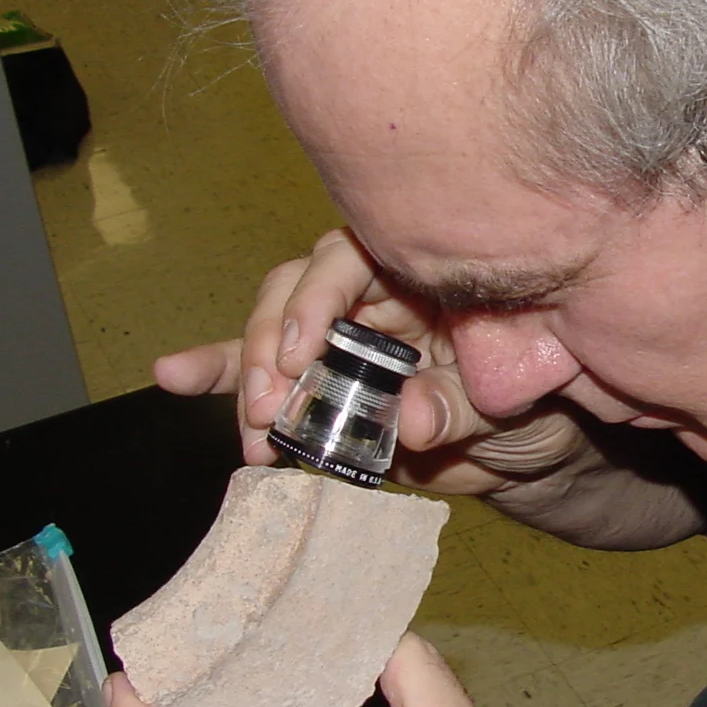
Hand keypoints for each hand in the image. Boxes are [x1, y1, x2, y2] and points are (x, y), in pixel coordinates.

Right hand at [153, 228, 587, 494]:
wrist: (533, 451)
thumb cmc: (532, 405)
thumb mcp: (513, 404)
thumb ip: (461, 405)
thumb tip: (412, 421)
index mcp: (423, 274)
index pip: (356, 255)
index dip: (320, 296)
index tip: (302, 349)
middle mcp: (375, 295)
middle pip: (299, 291)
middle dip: (273, 347)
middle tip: (270, 406)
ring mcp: (343, 339)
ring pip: (274, 333)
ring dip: (246, 376)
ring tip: (249, 425)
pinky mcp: (323, 384)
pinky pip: (265, 374)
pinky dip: (219, 374)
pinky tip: (173, 374)